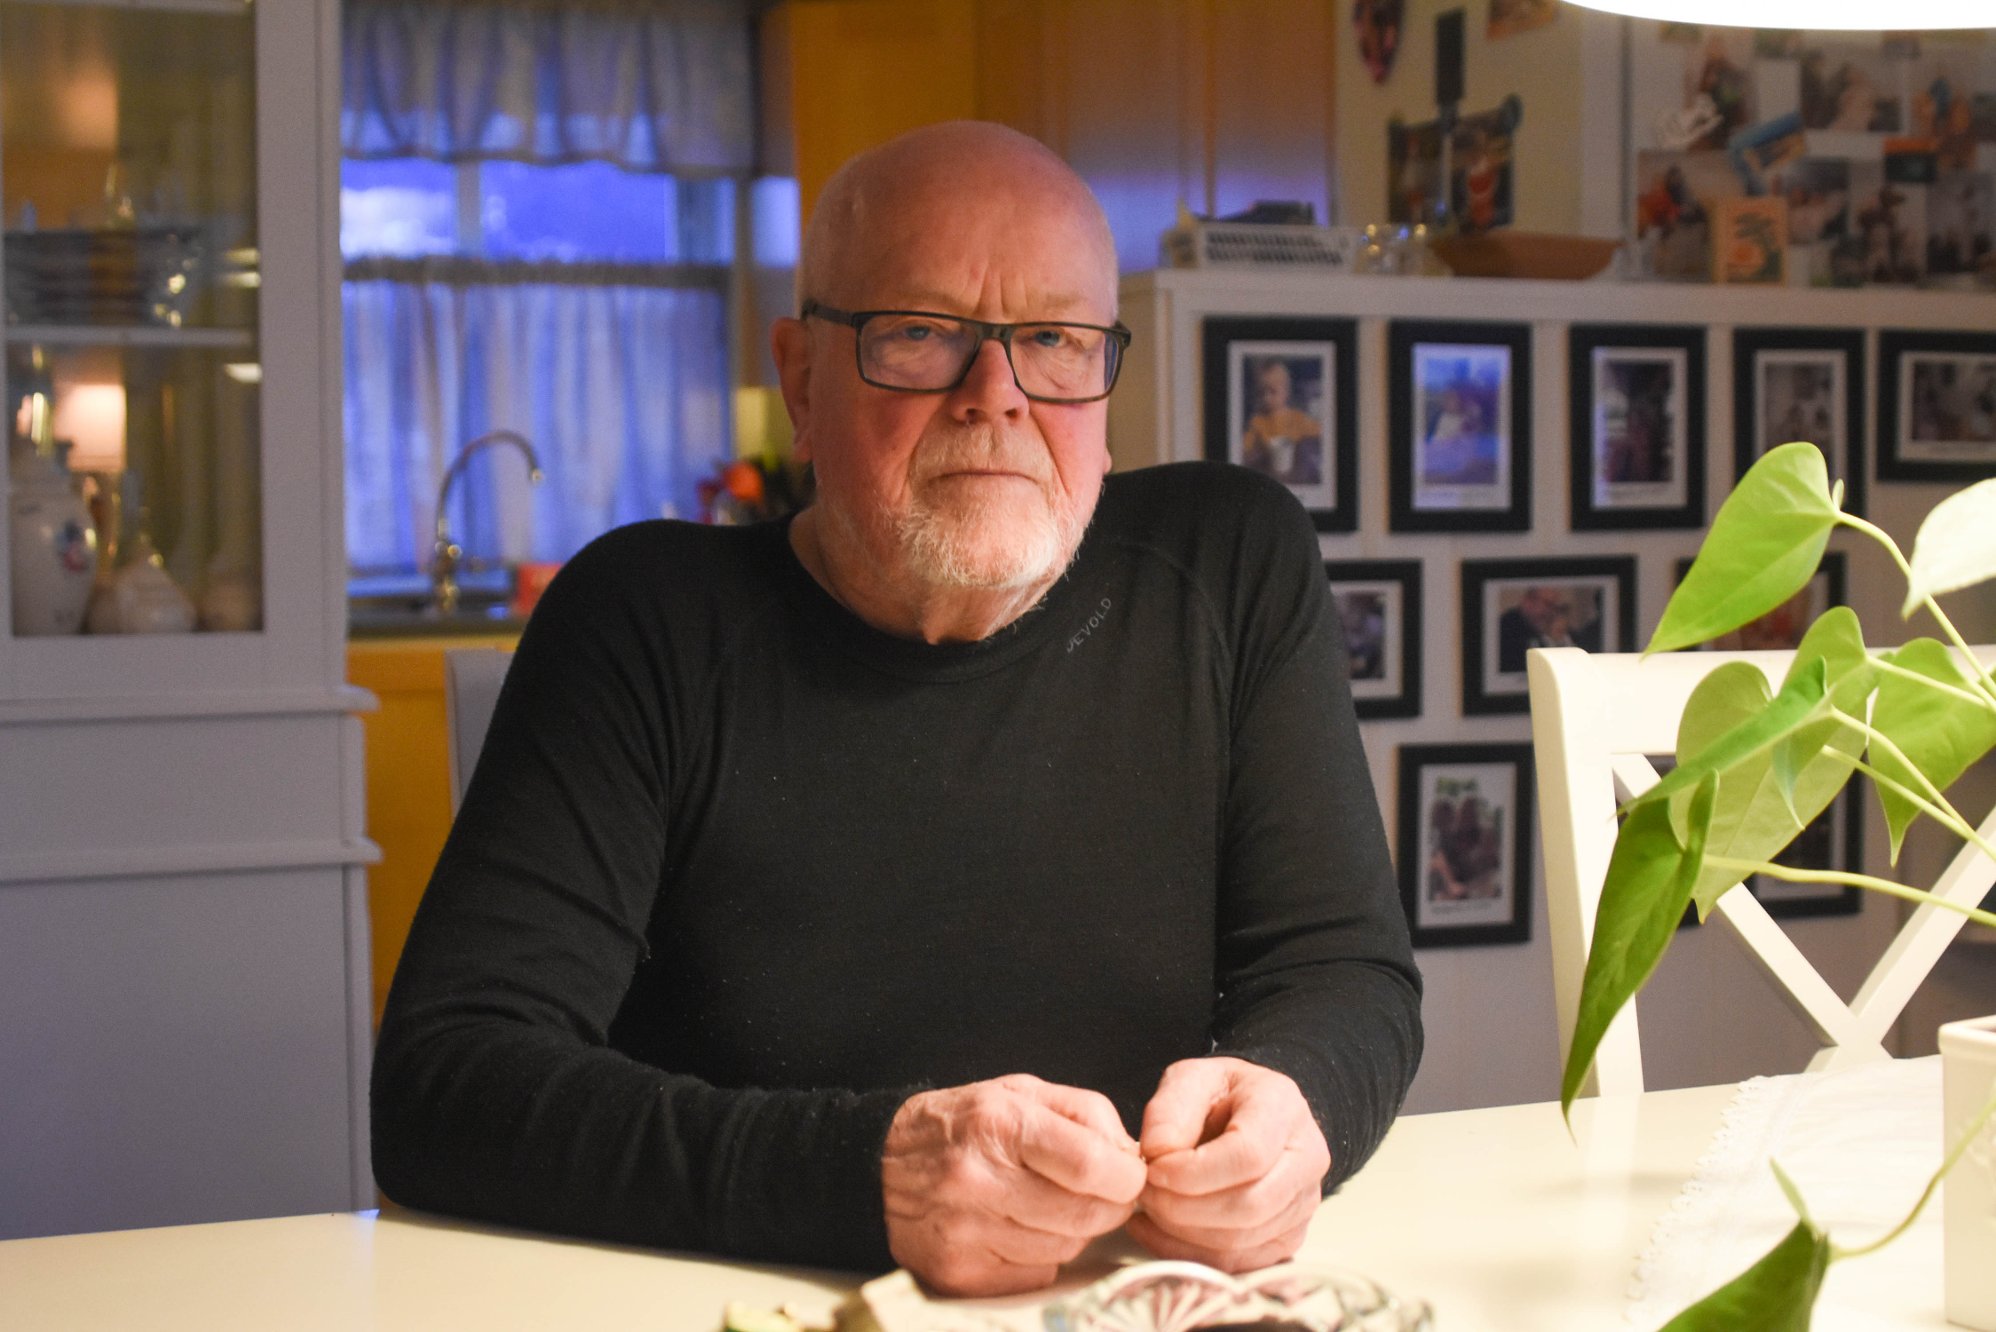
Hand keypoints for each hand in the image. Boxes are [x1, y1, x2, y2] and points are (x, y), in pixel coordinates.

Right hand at [882, 1073, 1146, 1296]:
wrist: (878, 1166)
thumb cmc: (961, 1124)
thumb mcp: (1019, 1092)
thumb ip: (1085, 1114)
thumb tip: (1131, 1157)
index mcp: (1000, 1124)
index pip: (1092, 1165)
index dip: (1127, 1176)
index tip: (1128, 1174)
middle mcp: (979, 1181)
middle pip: (1085, 1215)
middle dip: (1109, 1206)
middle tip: (1099, 1192)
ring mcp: (967, 1233)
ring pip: (1065, 1248)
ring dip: (1073, 1230)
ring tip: (1048, 1204)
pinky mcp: (960, 1274)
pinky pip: (1036, 1274)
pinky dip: (1041, 1255)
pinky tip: (1018, 1229)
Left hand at [1130, 1057, 1330, 1272]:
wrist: (1247, 1114)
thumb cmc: (1218, 1095)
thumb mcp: (1189, 1079)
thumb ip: (1170, 1110)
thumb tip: (1157, 1154)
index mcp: (1283, 1107)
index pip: (1249, 1154)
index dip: (1194, 1172)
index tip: (1154, 1171)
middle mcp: (1307, 1157)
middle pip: (1251, 1206)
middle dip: (1185, 1209)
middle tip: (1145, 1194)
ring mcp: (1303, 1202)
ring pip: (1243, 1240)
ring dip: (1184, 1233)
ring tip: (1150, 1208)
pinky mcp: (1288, 1236)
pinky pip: (1239, 1262)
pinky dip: (1191, 1253)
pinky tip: (1159, 1230)